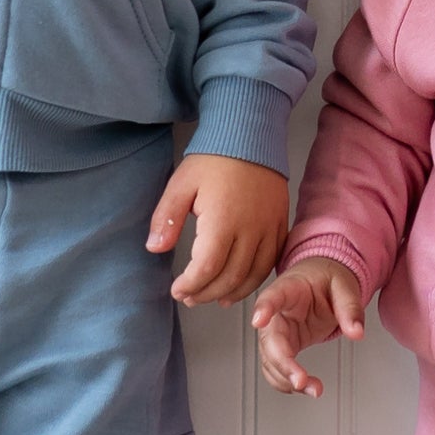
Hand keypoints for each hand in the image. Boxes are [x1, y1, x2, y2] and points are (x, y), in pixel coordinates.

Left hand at [148, 154, 289, 303]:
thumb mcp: (181, 184)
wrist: (251, 136)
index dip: (190, 285)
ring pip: (254, 275)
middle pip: (230, 277)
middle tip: (189, 297)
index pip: (207, 268)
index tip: (177, 289)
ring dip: (232, 292)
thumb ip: (167, 218)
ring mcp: (269, 228)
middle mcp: (250, 229)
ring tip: (212, 298)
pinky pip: (271, 262)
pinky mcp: (280, 225)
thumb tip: (154, 249)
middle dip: (206, 292)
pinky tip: (240, 286)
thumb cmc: (213, 159)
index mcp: (223, 220)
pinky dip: (256, 280)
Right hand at [251, 256, 366, 396]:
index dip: (263, 309)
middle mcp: (276, 313)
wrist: (321, 282)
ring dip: (286, 379)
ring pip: (271, 360)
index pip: (272, 297)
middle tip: (299, 380)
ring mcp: (277, 332)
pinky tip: (307, 388)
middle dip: (282, 363)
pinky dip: (288, 382)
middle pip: (269, 339)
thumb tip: (357, 332)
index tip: (258, 321)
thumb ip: (350, 307)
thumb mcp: (344, 286)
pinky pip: (278, 368)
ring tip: (314, 389)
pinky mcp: (284, 346)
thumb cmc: (327, 279)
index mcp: (288, 289)